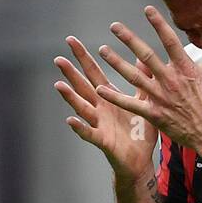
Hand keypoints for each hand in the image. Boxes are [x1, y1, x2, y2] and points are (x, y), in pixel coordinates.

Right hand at [54, 35, 158, 184]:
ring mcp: (99, 124)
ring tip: (59, 85)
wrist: (140, 161)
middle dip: (71, 73)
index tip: (71, 40)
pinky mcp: (103, 141)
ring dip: (70, 97)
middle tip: (58, 58)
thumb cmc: (140, 133)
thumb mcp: (143, 103)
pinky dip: (80, 127)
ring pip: (82, 108)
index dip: (83, 57)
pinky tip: (71, 120)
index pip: (93, 72)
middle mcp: (100, 108)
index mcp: (109, 97)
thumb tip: (143, 58)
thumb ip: (141, 82)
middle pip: (83, 87)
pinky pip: (89, 133)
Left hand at [93, 6, 201, 161]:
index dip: (158, 24)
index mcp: (186, 69)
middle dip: (129, 39)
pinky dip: (115, 97)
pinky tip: (100, 89)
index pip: (170, 41)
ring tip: (103, 50)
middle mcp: (170, 80)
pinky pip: (131, 104)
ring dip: (117, 63)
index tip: (147, 10)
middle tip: (114, 26)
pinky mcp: (154, 114)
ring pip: (134, 77)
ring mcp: (161, 97)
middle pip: (146, 55)